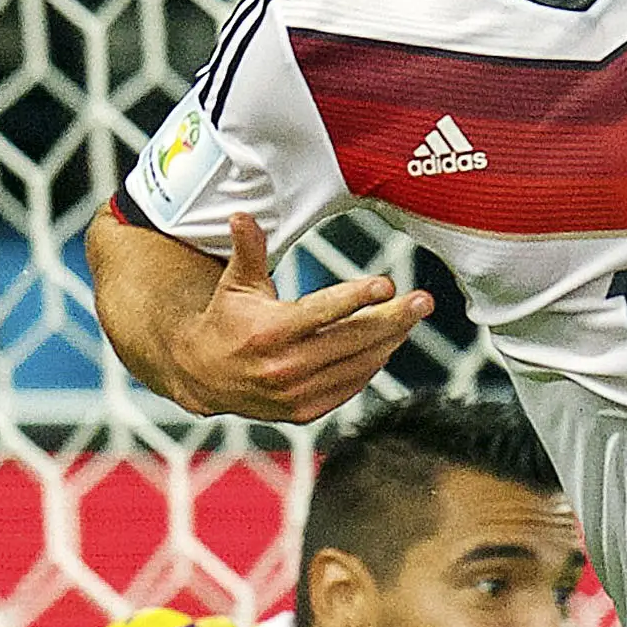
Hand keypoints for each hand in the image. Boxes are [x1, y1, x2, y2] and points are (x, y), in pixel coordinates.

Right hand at [165, 214, 431, 422]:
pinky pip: (349, 387)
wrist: (203, 376)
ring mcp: (296, 394)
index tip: (387, 283)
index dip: (356, 298)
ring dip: (389, 341)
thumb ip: (247, 250)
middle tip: (423, 300)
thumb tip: (243, 214)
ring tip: (412, 317)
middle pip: (350, 340)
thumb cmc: (226, 320)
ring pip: (356, 365)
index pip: (322, 313)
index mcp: (269, 332)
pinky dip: (371, 365)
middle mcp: (284, 367)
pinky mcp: (304, 412)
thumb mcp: (235, 284)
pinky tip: (388, 343)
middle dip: (392, 319)